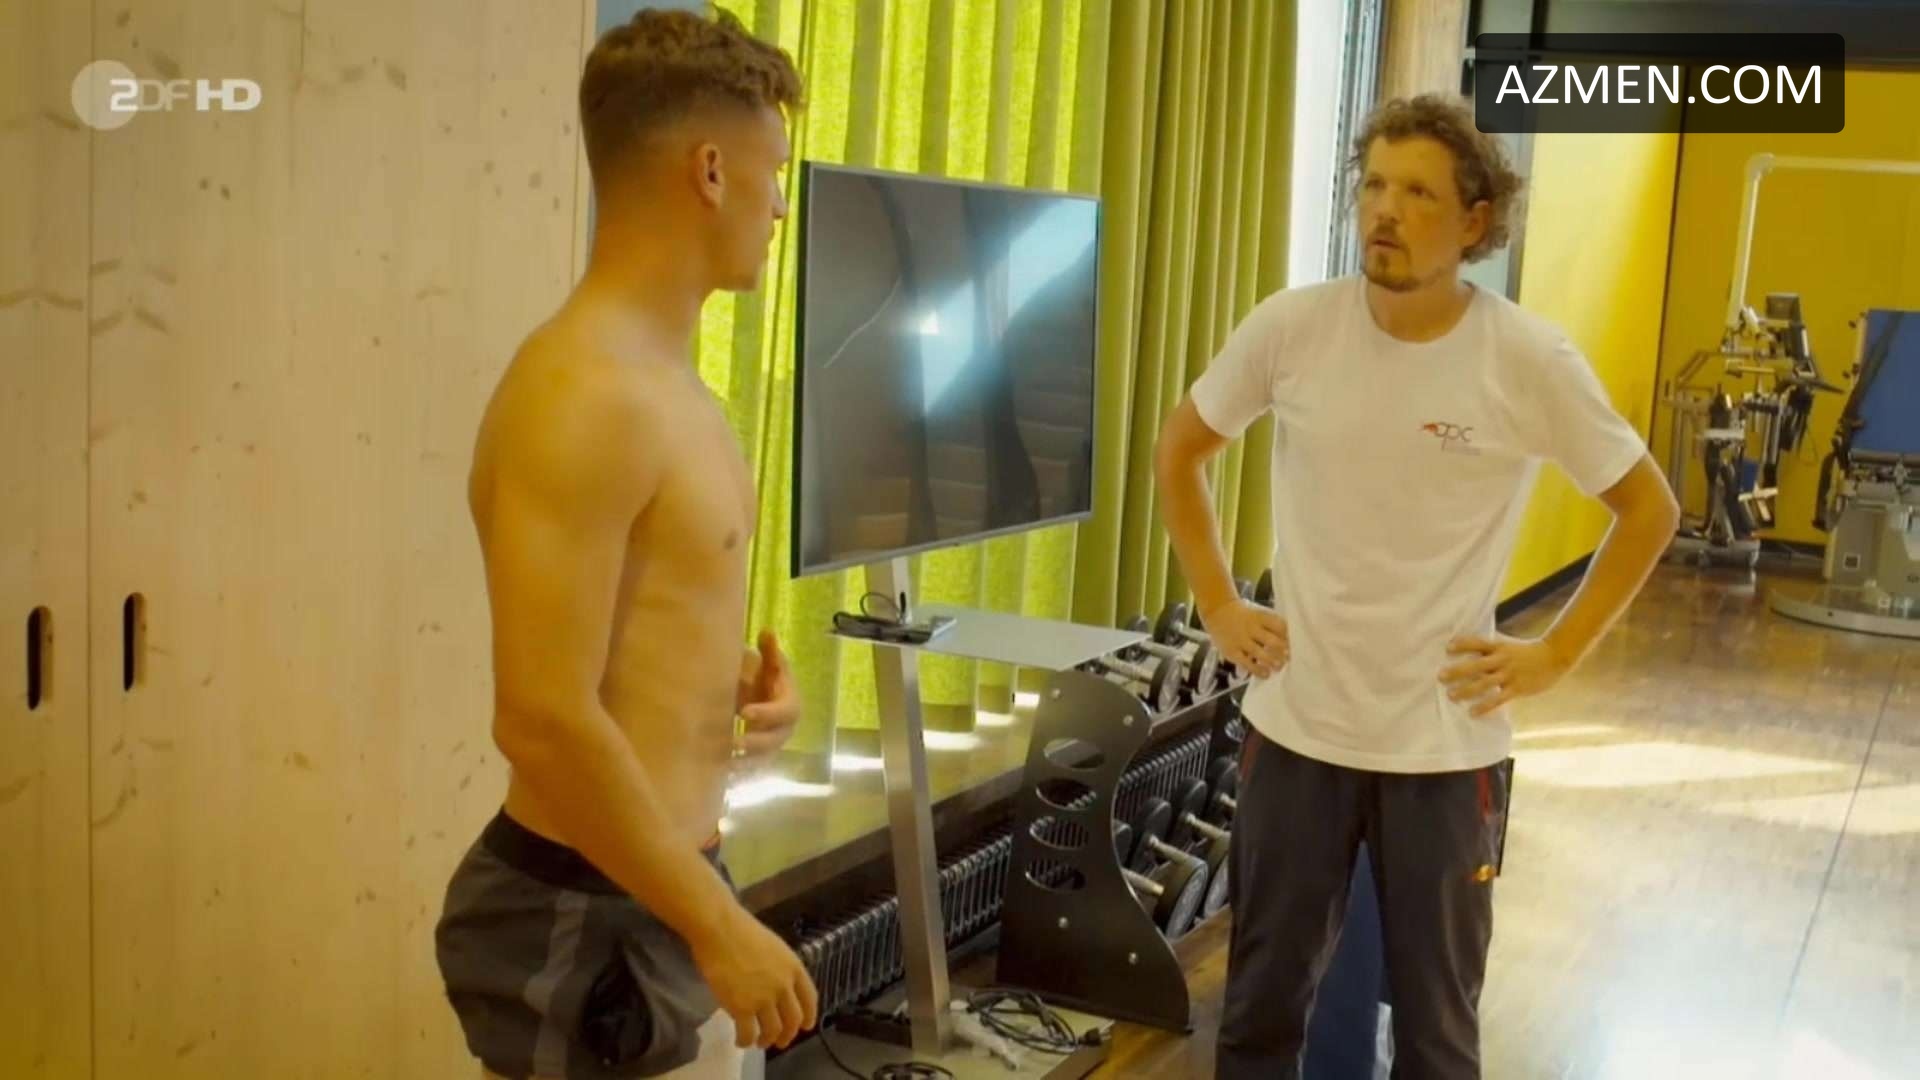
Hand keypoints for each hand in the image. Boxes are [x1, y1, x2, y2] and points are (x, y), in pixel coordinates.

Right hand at [690, 903, 818, 1049]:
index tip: (805, 1026)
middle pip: (793, 1019)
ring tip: (759, 1043)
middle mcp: (784, 986)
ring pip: (773, 1031)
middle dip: (788, 1035)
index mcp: (794, 967)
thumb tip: (776, 987)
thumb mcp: (774, 947)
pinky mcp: (742, 1008)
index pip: (810, 998)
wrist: (719, 930)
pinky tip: (740, 1041)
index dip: (809, 1016)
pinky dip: (745, 1041)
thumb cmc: (741, 931)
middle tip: (780, 1041)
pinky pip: (748, 1033)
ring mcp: (763, 998)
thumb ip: (780, 969)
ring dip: (767, 1041)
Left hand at [735, 629, 798, 768]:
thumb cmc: (764, 678)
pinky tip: (721, 776)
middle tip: (733, 743)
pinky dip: (739, 773)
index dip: (767, 713)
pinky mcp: (759, 758)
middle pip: (775, 740)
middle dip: (755, 743)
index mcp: (790, 704)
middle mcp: (785, 729)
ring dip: (746, 763)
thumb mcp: (768, 663)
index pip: (784, 712)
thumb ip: (769, 651)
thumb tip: (767, 631)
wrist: (762, 697)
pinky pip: (752, 769)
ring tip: (726, 765)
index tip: (745, 712)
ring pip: (763, 759)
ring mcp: (773, 746)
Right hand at [1201, 600, 1289, 678]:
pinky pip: (1246, 663)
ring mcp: (1240, 640)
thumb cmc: (1245, 615)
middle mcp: (1250, 628)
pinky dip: (1257, 670)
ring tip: (1279, 667)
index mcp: (1260, 617)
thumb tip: (1289, 642)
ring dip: (1272, 662)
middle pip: (1271, 641)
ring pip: (1259, 653)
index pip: (1279, 627)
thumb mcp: (1259, 614)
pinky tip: (1266, 674)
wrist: (1217, 612)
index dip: (1289, 637)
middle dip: (1283, 651)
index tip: (1296, 645)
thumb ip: (1272, 626)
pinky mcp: (1232, 651)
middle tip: (1289, 658)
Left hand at [1439, 634, 1571, 716]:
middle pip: (1476, 665)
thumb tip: (1470, 650)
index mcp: (1499, 647)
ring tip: (1451, 696)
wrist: (1554, 657)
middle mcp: (1502, 660)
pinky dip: (1484, 706)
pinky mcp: (1516, 688)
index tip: (1447, 648)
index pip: (1477, 643)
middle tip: (1440, 676)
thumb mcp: (1508, 645)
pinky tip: (1472, 712)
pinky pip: (1498, 699)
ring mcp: (1509, 675)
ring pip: (1484, 683)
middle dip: (1457, 671)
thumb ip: (1491, 649)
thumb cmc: (1527, 652)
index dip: (1462, 645)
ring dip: (1466, 690)